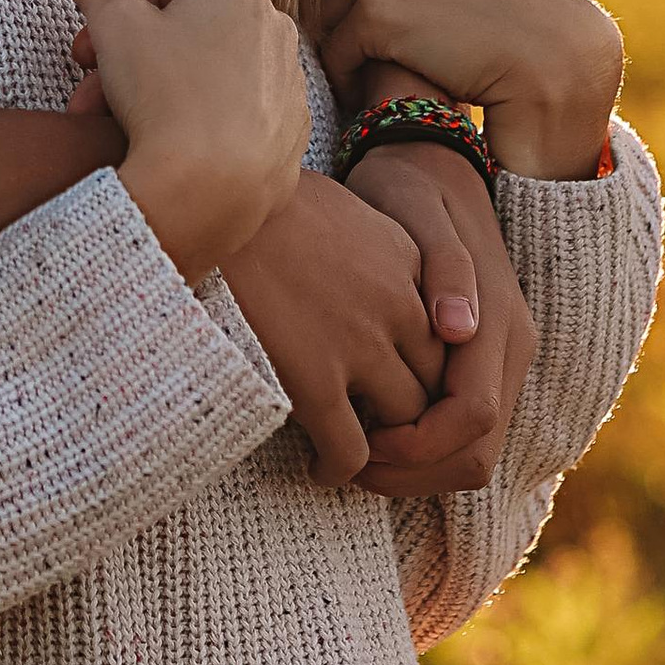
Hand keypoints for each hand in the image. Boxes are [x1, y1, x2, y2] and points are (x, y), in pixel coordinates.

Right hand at [62, 0, 308, 283]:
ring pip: (208, 80)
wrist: (208, 187)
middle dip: (130, 65)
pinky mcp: (291, 136)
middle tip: (93, 96)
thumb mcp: (113, 23)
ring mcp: (289, 86)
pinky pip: (237, 122)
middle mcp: (275, 28)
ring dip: (161, 97)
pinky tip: (173, 152)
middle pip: (184, 37)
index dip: (116, 22)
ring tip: (122, 129)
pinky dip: (204, 131)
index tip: (89, 54)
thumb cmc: (163, 96)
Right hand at [206, 172, 446, 484]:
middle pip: (437, 385)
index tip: (395, 383)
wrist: (215, 193)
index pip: (448, 339)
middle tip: (383, 433)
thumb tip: (373, 287)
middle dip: (417, 415)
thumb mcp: (351, 213)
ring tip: (356, 454)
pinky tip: (320, 466)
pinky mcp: (313, 379)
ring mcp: (358, 345)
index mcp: (411, 266)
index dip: (425, 370)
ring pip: (406, 423)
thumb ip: (382, 255)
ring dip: (386, 447)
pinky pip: (351, 450)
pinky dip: (342, 470)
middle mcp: (397, 307)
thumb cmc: (268, 201)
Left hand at [315, 0, 622, 179]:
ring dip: (344, 52)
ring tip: (381, 73)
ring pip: (321, 16)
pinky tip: (386, 89)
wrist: (559, 61)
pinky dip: (352, 78)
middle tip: (372, 55)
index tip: (345, 12)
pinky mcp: (379, 10)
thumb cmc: (507, 23)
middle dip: (333, 20)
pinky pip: (335, 51)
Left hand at [346, 140, 538, 495]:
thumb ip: (444, 268)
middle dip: (415, 474)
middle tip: (350, 467)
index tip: (361, 446)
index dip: (418, 449)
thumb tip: (459, 329)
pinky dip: (424, 448)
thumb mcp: (414, 210)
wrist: (431, 162)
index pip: (472, 419)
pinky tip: (374, 432)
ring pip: (475, 451)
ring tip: (356, 455)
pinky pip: (465, 430)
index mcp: (499, 321)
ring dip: (418, 470)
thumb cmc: (408, 187)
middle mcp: (512, 348)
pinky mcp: (486, 361)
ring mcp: (504, 358)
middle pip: (478, 452)